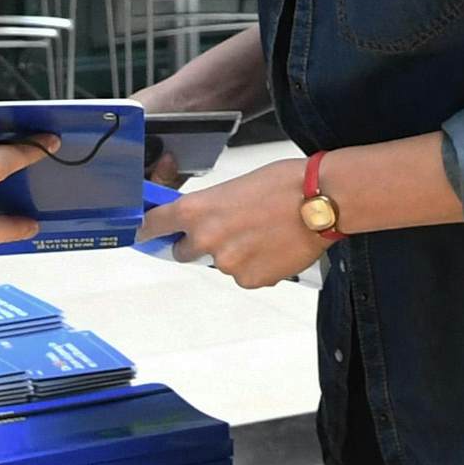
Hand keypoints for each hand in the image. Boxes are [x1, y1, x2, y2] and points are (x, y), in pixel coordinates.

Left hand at [140, 159, 326, 288]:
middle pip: (184, 252)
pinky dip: (254, 266)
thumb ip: (210, 208)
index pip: (154, 225)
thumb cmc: (281, 183)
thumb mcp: (233, 187)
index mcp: (196, 210)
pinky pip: (244, 276)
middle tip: (225, 230)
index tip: (145, 234)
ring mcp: (227, 264)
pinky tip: (273, 248)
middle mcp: (205, 240)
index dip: (149, 230)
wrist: (318, 201)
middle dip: (198, 244)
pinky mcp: (250, 281)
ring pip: (220, 263)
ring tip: (262, 234)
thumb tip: (202, 222)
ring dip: (233, 254)